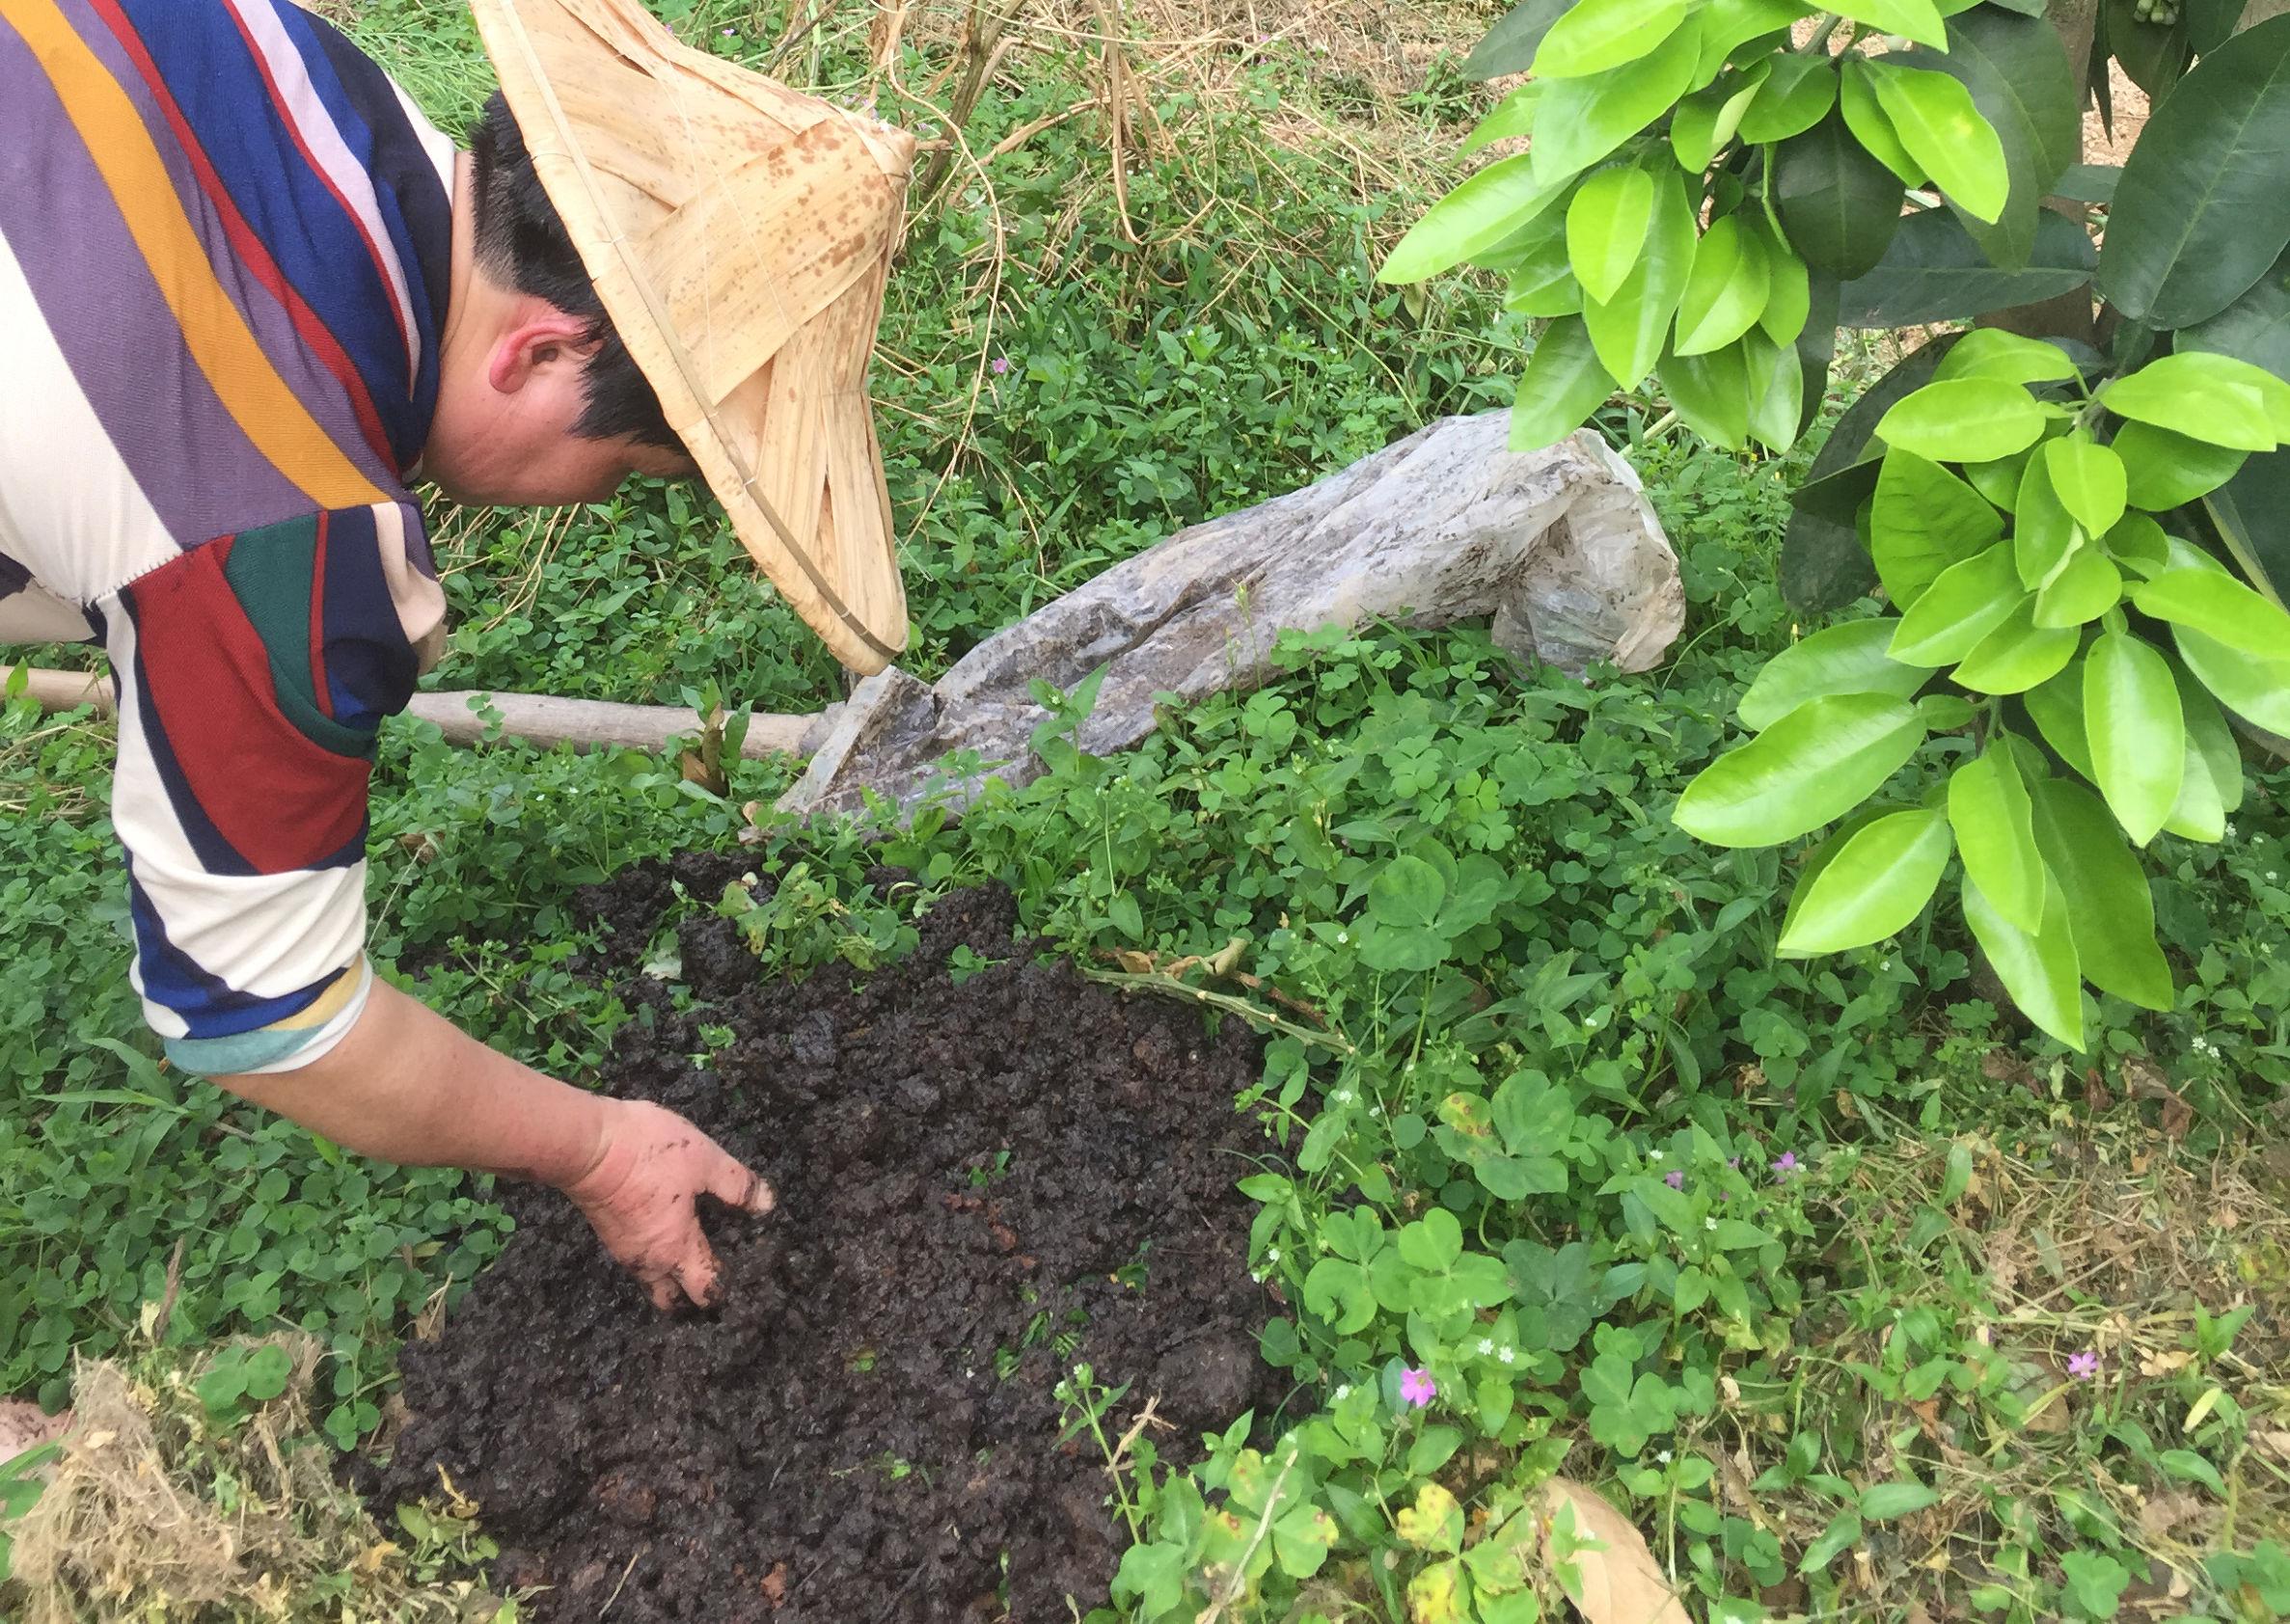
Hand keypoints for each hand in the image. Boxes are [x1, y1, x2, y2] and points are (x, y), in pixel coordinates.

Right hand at [560, 1099, 772, 1309]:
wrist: (585, 1144)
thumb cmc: (648, 1153)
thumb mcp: (704, 1161)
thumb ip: (736, 1185)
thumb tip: (766, 1206)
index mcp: (677, 1249)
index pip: (705, 1291)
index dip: (726, 1291)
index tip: (743, 1279)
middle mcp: (648, 1260)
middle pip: (670, 1301)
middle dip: (690, 1299)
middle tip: (711, 1279)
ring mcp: (622, 1249)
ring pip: (650, 1281)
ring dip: (669, 1278)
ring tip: (692, 1255)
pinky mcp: (607, 1232)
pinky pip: (635, 1260)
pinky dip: (652, 1257)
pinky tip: (665, 1230)